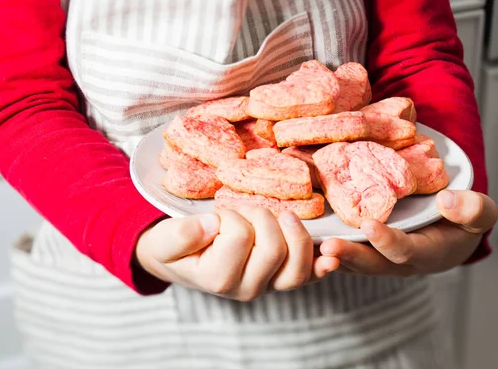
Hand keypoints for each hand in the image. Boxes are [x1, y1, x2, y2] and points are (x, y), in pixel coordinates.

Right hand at [136, 208, 338, 300]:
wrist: (181, 260)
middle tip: (244, 209)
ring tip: (279, 216)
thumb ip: (181, 234)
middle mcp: (246, 288)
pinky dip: (321, 264)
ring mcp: (267, 285)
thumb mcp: (166, 238)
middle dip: (261, 216)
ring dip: (293, 232)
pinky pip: (307, 276)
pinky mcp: (281, 278)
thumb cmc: (175, 246)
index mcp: (218, 279)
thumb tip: (211, 224)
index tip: (217, 214)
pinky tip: (330, 255)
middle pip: (274, 249)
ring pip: (297, 266)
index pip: (241, 237)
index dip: (231, 216)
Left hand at [319, 190, 497, 275]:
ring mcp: (377, 257)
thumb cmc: (464, 220)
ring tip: (308, 246)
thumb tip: (448, 202)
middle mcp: (397, 261)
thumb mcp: (481, 212)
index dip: (388, 242)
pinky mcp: (362, 248)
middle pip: (370, 263)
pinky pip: (340, 250)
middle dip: (348, 256)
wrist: (449, 230)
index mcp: (426, 253)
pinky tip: (299, 234)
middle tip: (327, 247)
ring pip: (349, 261)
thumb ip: (473, 210)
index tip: (370, 226)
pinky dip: (320, 246)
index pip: (405, 252)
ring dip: (328, 256)